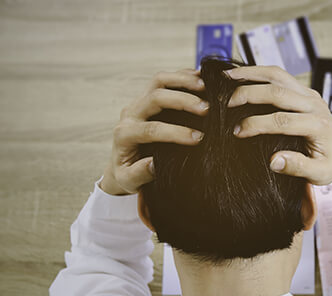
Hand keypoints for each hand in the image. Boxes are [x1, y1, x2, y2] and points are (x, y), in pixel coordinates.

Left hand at [100, 69, 208, 194]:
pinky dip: (184, 76)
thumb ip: (140, 174)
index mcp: (125, 134)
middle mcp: (130, 113)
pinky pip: (166, 80)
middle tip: (207, 109)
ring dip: (183, 81)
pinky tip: (203, 80)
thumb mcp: (129, 181)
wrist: (122, 163)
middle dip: (182, 101)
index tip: (198, 138)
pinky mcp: (149, 96)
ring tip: (207, 88)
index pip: (151, 129)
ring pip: (159, 81)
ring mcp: (139, 101)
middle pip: (155, 97)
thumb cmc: (128, 174)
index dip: (175, 132)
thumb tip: (154, 164)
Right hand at [226, 66, 331, 185]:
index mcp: (318, 125)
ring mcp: (309, 94)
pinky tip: (240, 75)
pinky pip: (279, 75)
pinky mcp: (303, 90)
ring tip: (226, 77)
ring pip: (277, 75)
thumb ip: (298, 167)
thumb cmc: (330, 165)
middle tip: (225, 103)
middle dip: (248, 95)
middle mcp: (314, 104)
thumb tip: (274, 161)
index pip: (282, 121)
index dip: (256, 124)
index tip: (236, 132)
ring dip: (250, 74)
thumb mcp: (319, 174)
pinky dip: (257, 73)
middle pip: (278, 91)